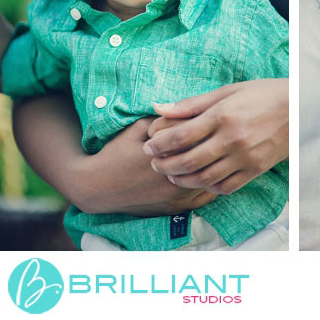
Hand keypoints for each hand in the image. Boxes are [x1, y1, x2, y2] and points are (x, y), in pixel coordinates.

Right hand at [82, 118, 216, 215]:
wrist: (97, 186)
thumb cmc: (116, 153)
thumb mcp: (136, 129)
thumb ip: (164, 120)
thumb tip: (188, 110)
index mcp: (167, 153)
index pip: (199, 137)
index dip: (208, 127)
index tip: (214, 120)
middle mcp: (174, 177)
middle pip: (208, 158)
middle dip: (216, 146)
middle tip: (223, 136)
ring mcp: (176, 196)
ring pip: (211, 179)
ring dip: (217, 166)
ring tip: (220, 153)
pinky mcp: (175, 209)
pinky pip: (206, 197)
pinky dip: (212, 185)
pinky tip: (212, 173)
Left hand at [144, 79, 288, 194]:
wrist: (299, 107)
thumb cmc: (262, 94)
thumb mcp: (228, 91)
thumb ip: (193, 104)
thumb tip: (159, 108)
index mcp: (223, 116)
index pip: (180, 136)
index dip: (158, 144)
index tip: (149, 146)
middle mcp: (232, 139)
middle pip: (188, 161)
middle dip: (164, 165)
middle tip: (154, 163)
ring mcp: (245, 157)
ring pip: (204, 178)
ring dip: (182, 179)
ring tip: (172, 174)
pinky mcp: (255, 169)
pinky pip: (226, 186)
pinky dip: (208, 187)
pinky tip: (199, 180)